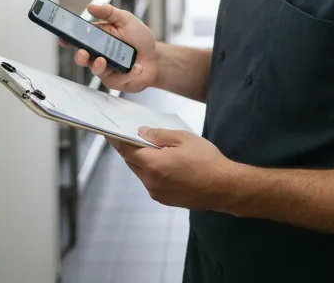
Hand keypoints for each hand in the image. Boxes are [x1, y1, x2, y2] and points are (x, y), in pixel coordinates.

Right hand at [64, 3, 160, 92]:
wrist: (156, 59)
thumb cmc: (140, 39)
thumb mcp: (126, 19)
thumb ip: (109, 12)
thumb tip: (91, 6)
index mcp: (99, 38)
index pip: (79, 38)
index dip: (68, 38)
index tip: (63, 38)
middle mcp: (99, 54)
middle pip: (82, 56)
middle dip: (79, 55)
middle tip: (83, 53)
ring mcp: (106, 68)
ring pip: (95, 69)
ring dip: (98, 65)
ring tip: (104, 61)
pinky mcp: (115, 80)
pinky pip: (116, 79)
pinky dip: (128, 73)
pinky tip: (138, 67)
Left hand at [111, 127, 240, 211]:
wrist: (224, 187)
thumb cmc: (207, 160)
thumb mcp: (183, 138)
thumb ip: (159, 135)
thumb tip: (142, 133)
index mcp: (153, 165)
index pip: (127, 151)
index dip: (117, 140)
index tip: (109, 132)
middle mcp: (151, 182)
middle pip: (132, 163)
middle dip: (130, 150)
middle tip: (131, 137)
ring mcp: (157, 193)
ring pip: (141, 173)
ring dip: (142, 161)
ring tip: (151, 149)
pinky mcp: (164, 199)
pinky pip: (151, 182)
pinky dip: (152, 172)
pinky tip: (163, 163)